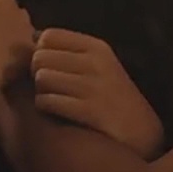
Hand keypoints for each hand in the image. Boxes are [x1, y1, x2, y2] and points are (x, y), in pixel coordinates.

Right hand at [0, 0, 34, 101]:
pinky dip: (21, 61)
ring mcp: (28, 34)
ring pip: (26, 37)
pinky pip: (28, 56)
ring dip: (17, 44)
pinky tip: (7, 68)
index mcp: (3, 0)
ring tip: (0, 56)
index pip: (4, 2)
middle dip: (10, 26)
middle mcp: (20, 13)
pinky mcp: (30, 55)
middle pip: (18, 18)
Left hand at [30, 28, 165, 159]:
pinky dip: (45, 108)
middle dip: (36, 74)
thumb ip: (68, 53)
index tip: (49, 68)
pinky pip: (47, 101)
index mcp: (97, 47)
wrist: (142, 135)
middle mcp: (96, 62)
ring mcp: (94, 86)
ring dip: (40, 92)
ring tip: (54, 101)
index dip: (40, 52)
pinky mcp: (89, 110)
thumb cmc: (112, 99)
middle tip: (49, 89)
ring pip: (41, 78)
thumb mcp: (98, 67)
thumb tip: (30, 41)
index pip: (49, 36)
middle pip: (40, 57)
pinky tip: (57, 114)